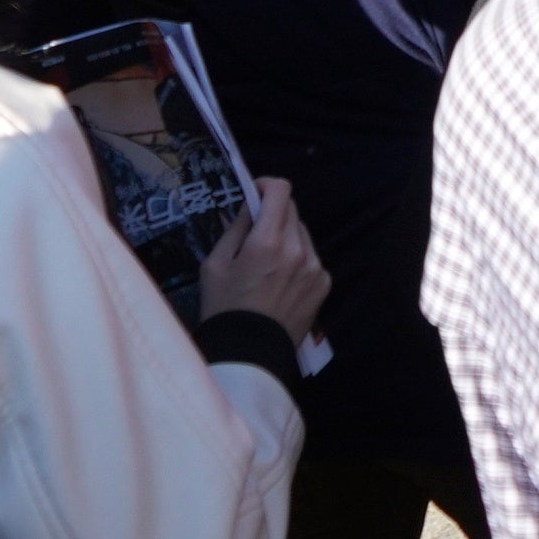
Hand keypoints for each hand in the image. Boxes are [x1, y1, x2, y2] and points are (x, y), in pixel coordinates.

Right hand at [194, 185, 332, 349]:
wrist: (248, 353)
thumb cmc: (224, 307)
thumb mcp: (215, 264)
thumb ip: (236, 228)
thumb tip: (251, 205)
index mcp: (267, 242)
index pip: (280, 191)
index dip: (267, 185)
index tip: (256, 193)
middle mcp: (297, 249)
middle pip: (292, 210)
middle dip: (273, 213)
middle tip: (256, 233)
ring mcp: (314, 267)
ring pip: (302, 233)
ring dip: (287, 236)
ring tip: (268, 262)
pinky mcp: (323, 283)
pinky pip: (311, 257)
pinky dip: (298, 259)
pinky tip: (281, 280)